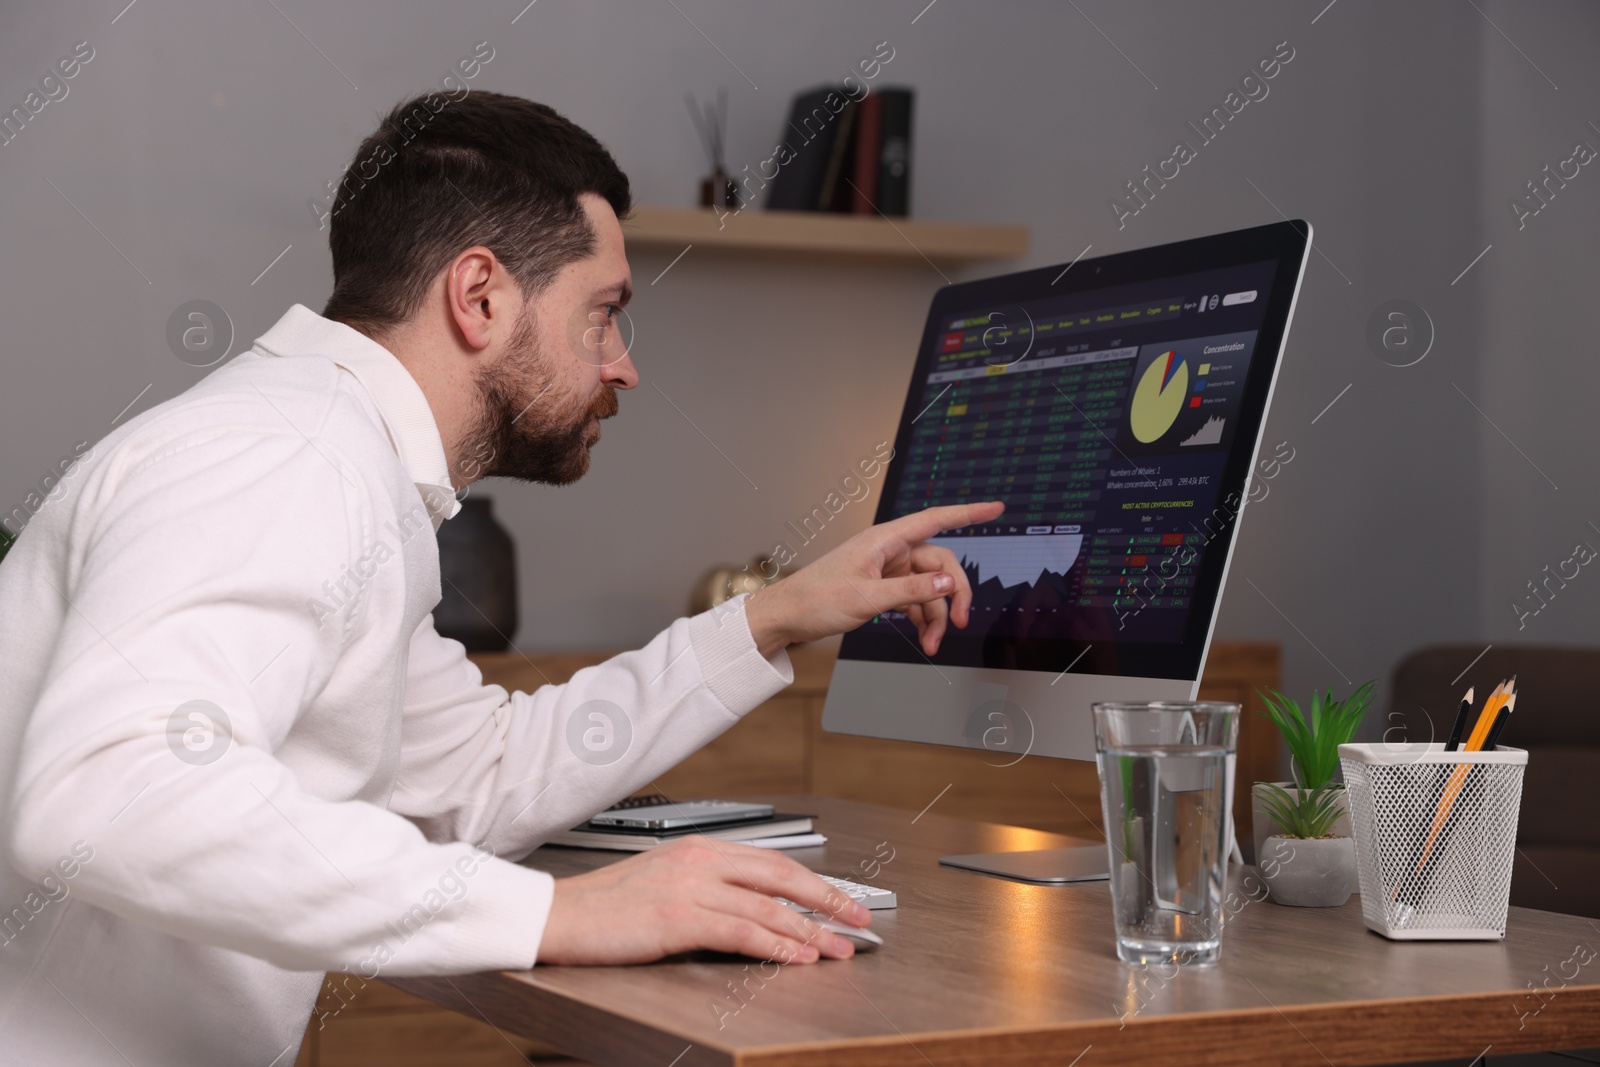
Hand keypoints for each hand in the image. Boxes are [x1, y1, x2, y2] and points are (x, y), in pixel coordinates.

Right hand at [537, 836, 870, 965]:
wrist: (556, 915)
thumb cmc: (604, 907)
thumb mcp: (662, 884)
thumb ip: (705, 889)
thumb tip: (751, 910)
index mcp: (699, 849)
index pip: (772, 861)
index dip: (814, 882)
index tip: (842, 899)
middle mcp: (700, 860)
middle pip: (782, 876)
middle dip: (828, 900)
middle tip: (860, 920)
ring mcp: (690, 887)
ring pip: (769, 906)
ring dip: (812, 930)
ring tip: (840, 948)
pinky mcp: (678, 917)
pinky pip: (741, 931)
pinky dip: (776, 945)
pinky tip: (797, 956)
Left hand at [745, 500, 1004, 656]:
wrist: (787, 617)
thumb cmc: (816, 599)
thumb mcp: (867, 598)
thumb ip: (912, 590)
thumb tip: (948, 582)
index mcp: (885, 540)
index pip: (935, 519)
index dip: (968, 512)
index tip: (996, 507)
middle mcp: (890, 551)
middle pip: (940, 564)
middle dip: (953, 593)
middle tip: (958, 622)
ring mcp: (888, 571)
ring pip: (929, 588)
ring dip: (936, 616)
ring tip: (932, 644)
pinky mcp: (883, 589)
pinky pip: (915, 600)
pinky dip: (922, 619)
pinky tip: (923, 638)